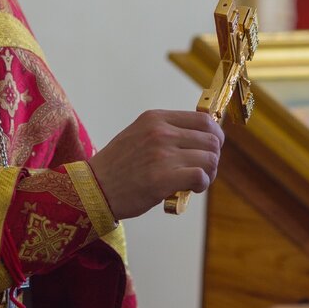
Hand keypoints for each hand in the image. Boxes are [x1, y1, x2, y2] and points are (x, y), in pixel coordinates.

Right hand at [88, 110, 224, 219]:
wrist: (93, 188)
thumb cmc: (118, 166)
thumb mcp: (139, 134)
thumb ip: (167, 131)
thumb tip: (203, 136)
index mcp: (156, 118)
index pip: (204, 120)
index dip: (215, 136)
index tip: (211, 148)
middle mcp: (161, 132)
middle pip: (211, 140)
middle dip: (213, 157)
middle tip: (203, 170)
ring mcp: (162, 154)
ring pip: (210, 159)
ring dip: (209, 173)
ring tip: (196, 181)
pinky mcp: (163, 178)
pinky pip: (200, 176)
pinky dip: (201, 184)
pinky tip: (190, 189)